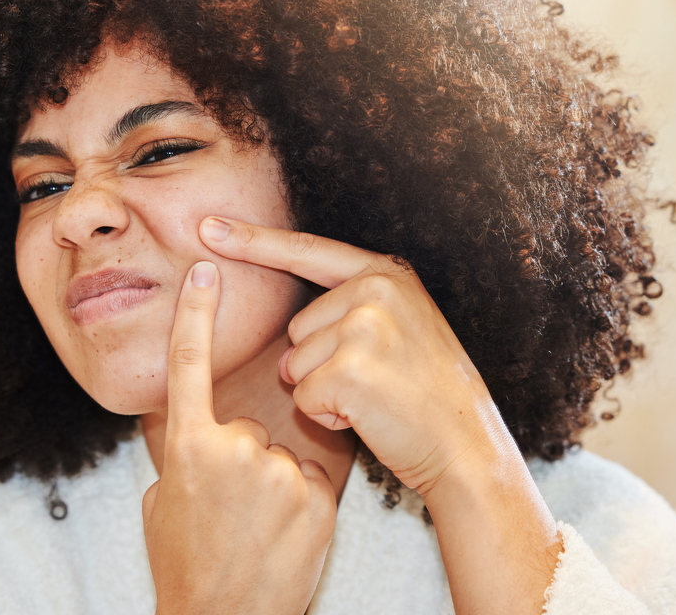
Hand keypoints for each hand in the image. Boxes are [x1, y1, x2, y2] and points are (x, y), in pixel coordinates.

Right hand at [142, 261, 335, 614]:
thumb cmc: (185, 565)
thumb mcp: (165, 500)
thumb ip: (185, 451)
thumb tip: (194, 423)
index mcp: (187, 445)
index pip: (189, 363)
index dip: (196, 313)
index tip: (205, 268)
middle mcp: (233, 449)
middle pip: (249, 423)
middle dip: (246, 456)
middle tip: (233, 509)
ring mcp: (278, 471)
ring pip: (282, 452)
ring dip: (275, 482)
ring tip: (259, 529)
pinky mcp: (315, 496)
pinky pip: (310, 477)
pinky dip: (301, 503)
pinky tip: (286, 536)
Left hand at [199, 216, 504, 494]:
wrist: (468, 449)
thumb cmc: (426, 397)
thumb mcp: (401, 328)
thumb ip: (353, 309)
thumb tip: (287, 331)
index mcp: (386, 274)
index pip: (306, 250)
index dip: (252, 240)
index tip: (208, 227)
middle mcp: (376, 290)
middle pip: (295, 328)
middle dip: (317, 363)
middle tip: (372, 382)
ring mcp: (365, 328)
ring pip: (293, 363)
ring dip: (320, 391)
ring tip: (373, 399)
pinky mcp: (351, 370)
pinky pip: (302, 395)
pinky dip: (324, 416)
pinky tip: (365, 417)